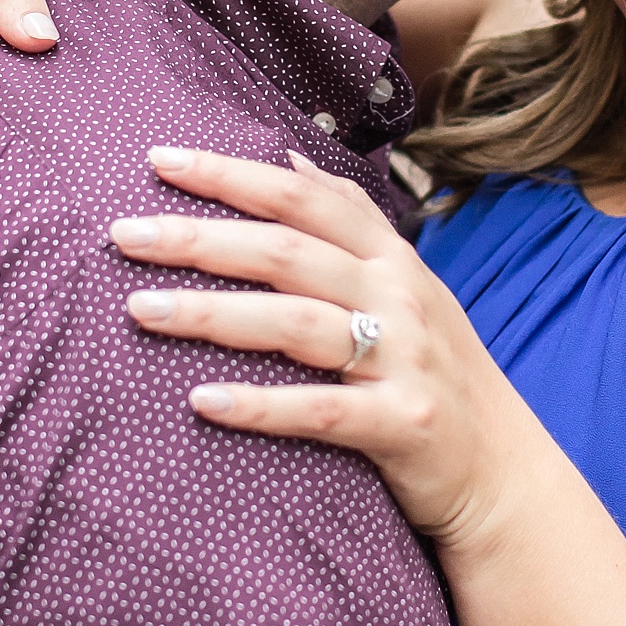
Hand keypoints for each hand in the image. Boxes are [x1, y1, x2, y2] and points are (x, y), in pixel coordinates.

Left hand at [108, 146, 538, 545]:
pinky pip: (322, 410)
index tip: (158, 161)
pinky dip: (262, 405)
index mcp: (392, 258)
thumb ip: (350, 221)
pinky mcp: (403, 424)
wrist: (503, 472)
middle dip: (199, 239)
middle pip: (286, 253)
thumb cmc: (433, 372)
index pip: (303, 198)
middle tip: (122, 234)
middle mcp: (399, 297)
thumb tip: (290, 154)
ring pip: (294, 325)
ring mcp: (404, 360)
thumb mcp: (406, 284)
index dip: (231, 175)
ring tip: (139, 309)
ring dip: (211, 314)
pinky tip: (203, 402)